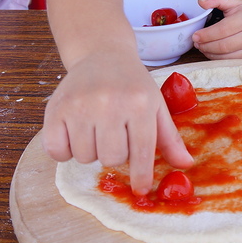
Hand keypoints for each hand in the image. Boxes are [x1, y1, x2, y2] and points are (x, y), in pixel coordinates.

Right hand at [41, 46, 192, 193]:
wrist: (101, 54)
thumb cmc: (132, 84)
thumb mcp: (155, 105)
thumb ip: (168, 137)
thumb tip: (185, 165)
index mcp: (139, 103)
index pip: (141, 152)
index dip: (141, 175)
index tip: (140, 189)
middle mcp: (110, 103)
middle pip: (111, 158)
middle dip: (114, 154)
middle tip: (113, 134)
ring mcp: (81, 105)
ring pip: (85, 157)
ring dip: (90, 150)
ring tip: (94, 129)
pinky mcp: (56, 108)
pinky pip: (57, 151)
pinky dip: (63, 150)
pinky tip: (73, 133)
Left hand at [191, 0, 241, 59]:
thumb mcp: (236, 2)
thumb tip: (200, 2)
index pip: (223, 29)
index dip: (206, 35)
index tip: (195, 35)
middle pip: (223, 45)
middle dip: (206, 46)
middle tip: (197, 43)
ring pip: (227, 57)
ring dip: (210, 54)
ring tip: (203, 48)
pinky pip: (232, 62)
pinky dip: (219, 59)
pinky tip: (213, 53)